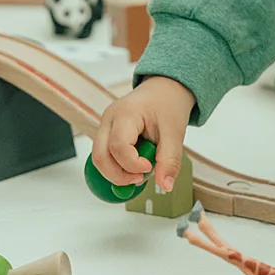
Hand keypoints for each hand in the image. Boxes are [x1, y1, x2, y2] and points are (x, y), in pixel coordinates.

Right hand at [91, 76, 195, 193]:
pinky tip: (134, 165)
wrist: (165, 89)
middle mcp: (109, 118)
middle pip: (100, 156)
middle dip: (118, 175)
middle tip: (140, 179)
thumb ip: (170, 160)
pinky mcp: (107, 132)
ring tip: (140, 170)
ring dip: (117, 172)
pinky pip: (105, 155)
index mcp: (126, 112)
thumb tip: (165, 186)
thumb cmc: (169, 104)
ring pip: (99, 158)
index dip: (132, 164)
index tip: (150, 167)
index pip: (118, 146)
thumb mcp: (175, 131)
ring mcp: (105, 125)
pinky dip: (117, 165)